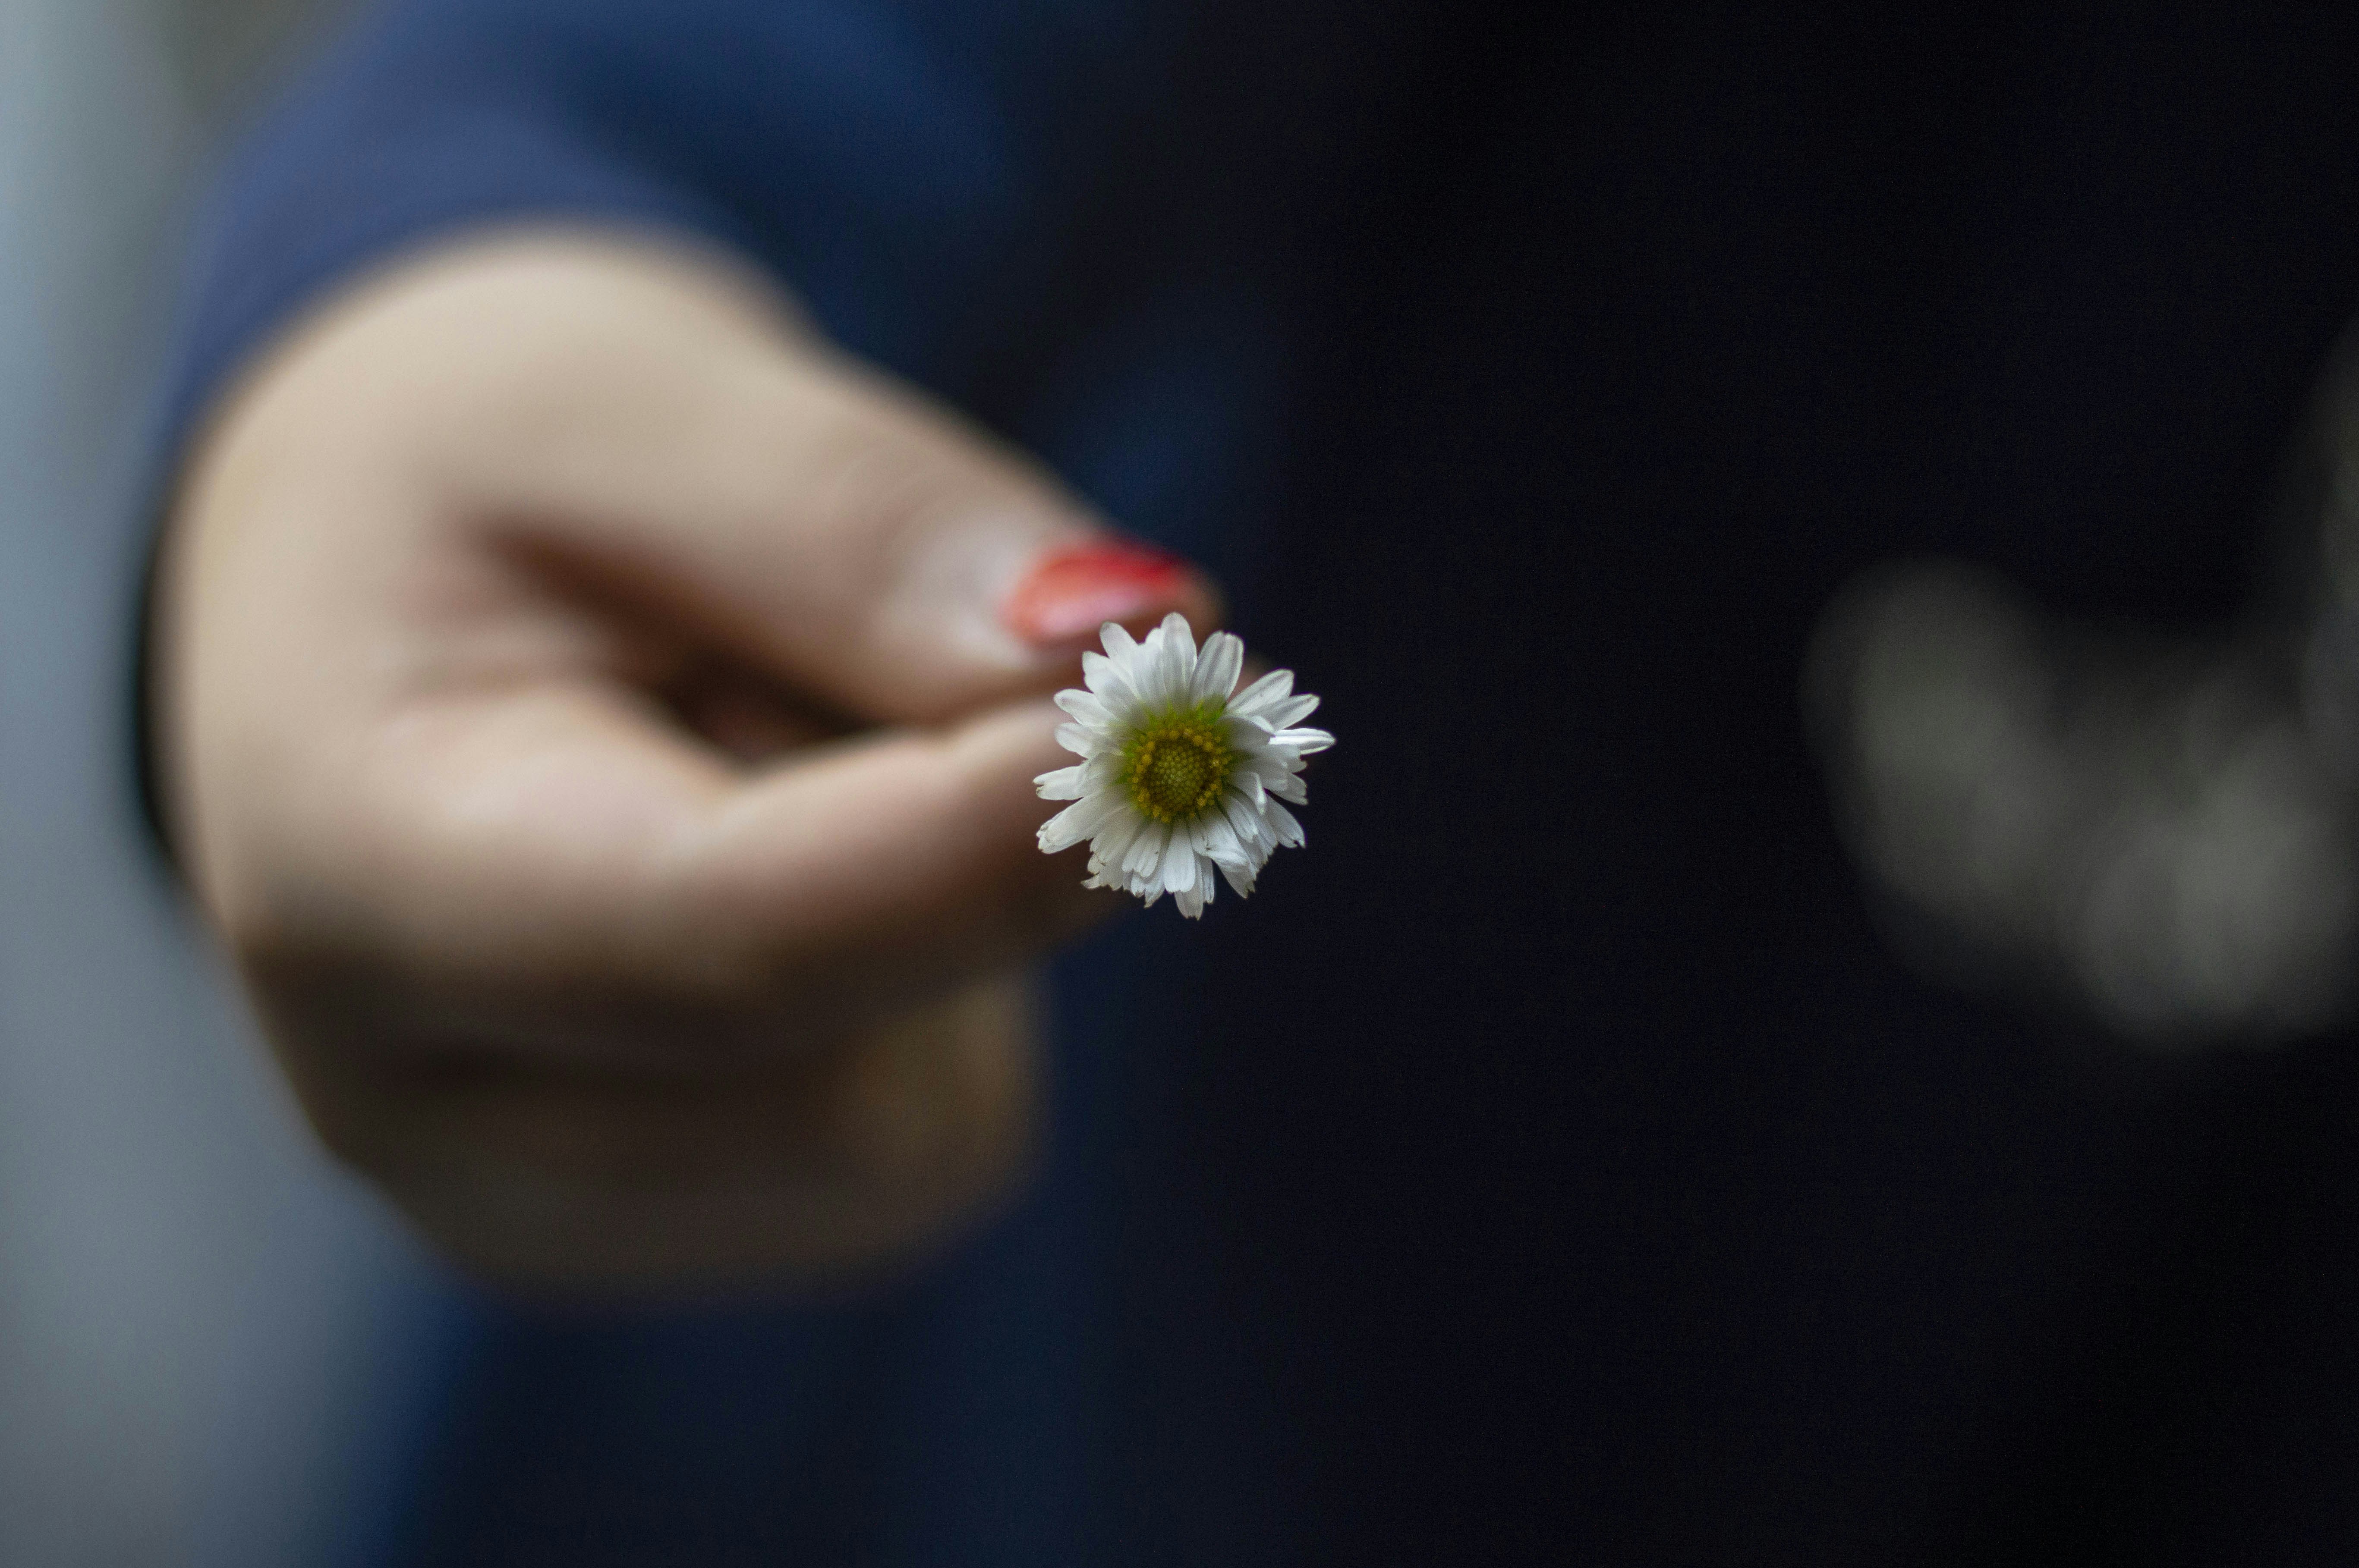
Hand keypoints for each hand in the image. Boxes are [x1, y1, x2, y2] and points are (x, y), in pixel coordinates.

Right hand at [152, 231, 1216, 1290]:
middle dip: (957, 856)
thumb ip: (853, 527)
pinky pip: (930, 1145)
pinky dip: (935, 988)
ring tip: (767, 760)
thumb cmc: (489, 473)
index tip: (1196, 702)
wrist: (390, 590)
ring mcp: (544, 1206)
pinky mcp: (674, 1227)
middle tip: (842, 662)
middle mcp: (421, 1110)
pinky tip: (790, 860)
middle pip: (864, 1081)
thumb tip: (1115, 658)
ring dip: (941, 914)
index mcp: (357, 882)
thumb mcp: (626, 400)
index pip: (733, 938)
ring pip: (924, 1132)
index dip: (998, 841)